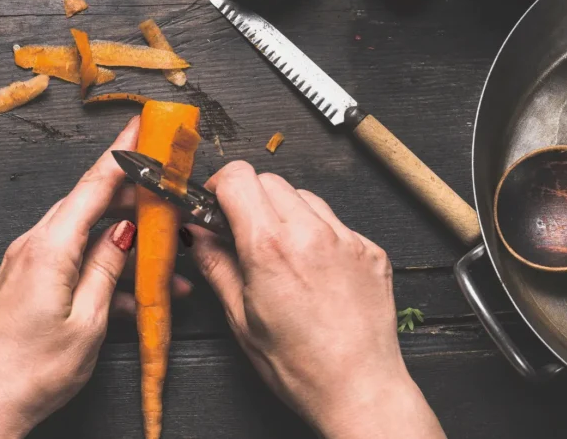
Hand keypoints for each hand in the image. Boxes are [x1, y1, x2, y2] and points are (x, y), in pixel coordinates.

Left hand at [0, 118, 188, 438]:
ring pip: (83, 235)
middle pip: (88, 205)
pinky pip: (70, 260)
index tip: (141, 124)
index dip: (122, 153)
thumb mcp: (87, 322)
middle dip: (130, 196)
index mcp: (49, 248)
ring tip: (165, 262)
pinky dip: (101, 269)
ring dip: (122, 244)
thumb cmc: (33, 373)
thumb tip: (124, 232)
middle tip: (164, 189)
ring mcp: (26, 263)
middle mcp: (33, 246)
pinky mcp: (25, 282)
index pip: (92, 185)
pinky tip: (132, 295)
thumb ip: (108, 270)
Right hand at [187, 161, 443, 438]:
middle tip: (242, 232)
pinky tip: (313, 268)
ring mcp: (346, 238)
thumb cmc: (299, 366)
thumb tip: (197, 234)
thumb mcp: (240, 317)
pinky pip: (335, 222)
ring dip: (284, 212)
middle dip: (249, 198)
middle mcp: (311, 232)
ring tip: (281, 252)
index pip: (238, 177)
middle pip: (269, 180)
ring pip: (304, 196)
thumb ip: (216, 264)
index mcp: (270, 247)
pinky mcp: (370, 249)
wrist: (359, 389)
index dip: (219, 186)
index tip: (215, 205)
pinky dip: (317, 233)